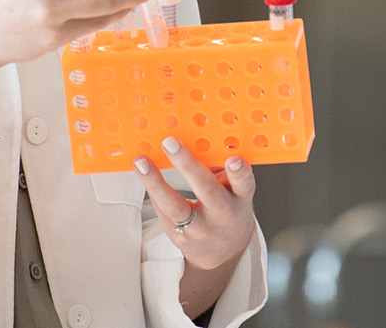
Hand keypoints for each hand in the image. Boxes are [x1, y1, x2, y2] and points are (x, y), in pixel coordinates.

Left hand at [135, 137, 256, 269]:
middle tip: (171, 143)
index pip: (244, 184)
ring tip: (141, 162)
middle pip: (206, 191)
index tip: (233, 159)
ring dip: (156, 183)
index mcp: (240, 198)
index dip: (239, 173)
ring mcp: (200, 229)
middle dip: (187, 165)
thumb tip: (196, 135)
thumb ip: (218, 167)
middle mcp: (222, 214)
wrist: (223, 251)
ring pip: (176, 207)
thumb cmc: (227, 208)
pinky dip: (152, 192)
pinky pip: (163, 213)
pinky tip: (142, 173)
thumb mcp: (233, 190)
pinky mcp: (180, 237)